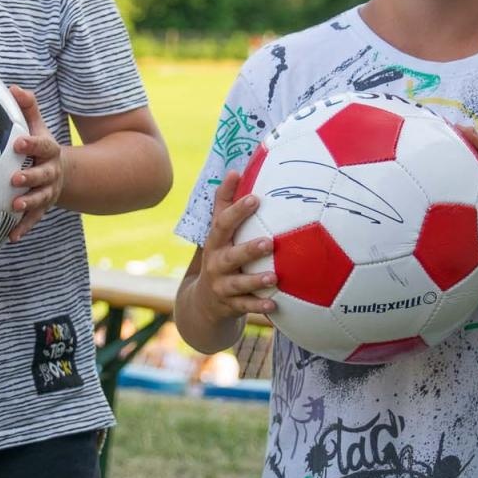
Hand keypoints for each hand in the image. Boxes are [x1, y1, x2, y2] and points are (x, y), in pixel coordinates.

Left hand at [8, 85, 63, 241]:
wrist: (60, 171)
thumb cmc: (38, 145)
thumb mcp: (37, 125)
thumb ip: (27, 108)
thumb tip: (12, 87)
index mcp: (49, 150)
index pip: (42, 145)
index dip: (31, 144)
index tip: (17, 142)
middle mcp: (51, 172)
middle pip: (43, 175)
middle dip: (30, 178)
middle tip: (14, 179)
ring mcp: (48, 192)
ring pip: (40, 199)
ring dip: (28, 204)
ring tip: (14, 207)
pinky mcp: (42, 208)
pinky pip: (34, 220)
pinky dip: (23, 228)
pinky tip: (11, 238)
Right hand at [191, 170, 276, 319]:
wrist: (202, 302)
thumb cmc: (219, 255)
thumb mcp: (218, 232)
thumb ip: (225, 204)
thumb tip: (234, 170)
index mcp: (215, 242)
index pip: (223, 223)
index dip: (237, 210)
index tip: (255, 198)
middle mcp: (216, 263)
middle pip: (229, 255)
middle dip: (248, 249)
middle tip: (270, 241)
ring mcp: (222, 286)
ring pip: (238, 284)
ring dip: (255, 280)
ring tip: (273, 277)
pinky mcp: (230, 306)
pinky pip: (245, 307)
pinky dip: (258, 307)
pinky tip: (275, 305)